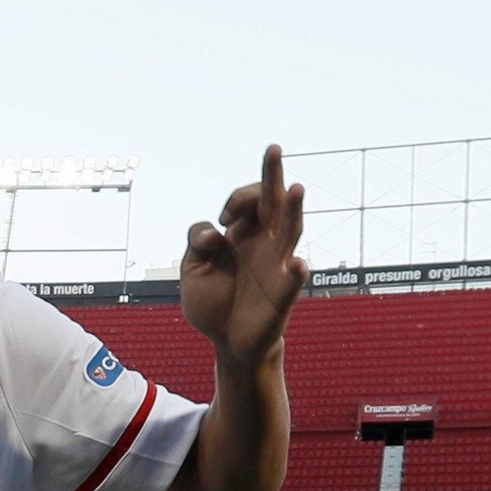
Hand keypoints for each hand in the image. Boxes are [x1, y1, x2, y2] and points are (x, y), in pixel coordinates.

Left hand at [181, 146, 306, 363]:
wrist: (227, 340)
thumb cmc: (214, 301)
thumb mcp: (192, 270)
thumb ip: (196, 244)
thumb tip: (214, 233)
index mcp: (244, 233)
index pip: (249, 200)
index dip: (236, 200)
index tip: (224, 221)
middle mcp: (266, 243)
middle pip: (274, 202)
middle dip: (273, 175)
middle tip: (272, 149)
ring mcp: (277, 266)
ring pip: (289, 232)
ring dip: (294, 211)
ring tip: (297, 189)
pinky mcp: (282, 295)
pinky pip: (292, 282)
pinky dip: (297, 273)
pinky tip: (298, 264)